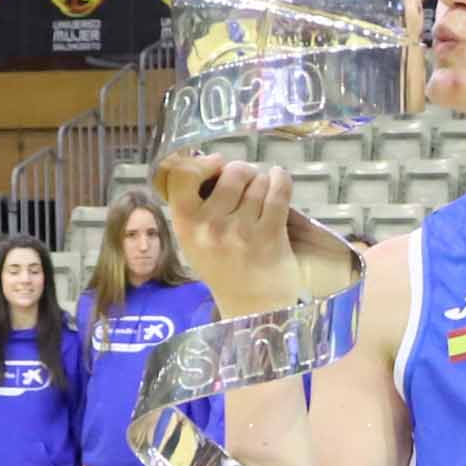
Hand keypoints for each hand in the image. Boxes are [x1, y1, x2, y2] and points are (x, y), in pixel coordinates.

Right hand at [161, 154, 306, 318]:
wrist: (251, 305)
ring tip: (262, 193)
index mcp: (186, 225)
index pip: (183, 174)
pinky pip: (279, 190)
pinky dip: (281, 179)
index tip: (216, 165)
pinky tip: (280, 180)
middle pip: (232, 172)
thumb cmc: (222, 267)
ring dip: (263, 181)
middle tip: (247, 182)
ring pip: (258, 181)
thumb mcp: (193, 240)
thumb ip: (194, 205)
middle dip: (243, 171)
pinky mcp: (270, 235)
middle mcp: (211, 227)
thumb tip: (210, 161)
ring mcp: (241, 231)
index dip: (203, 162)